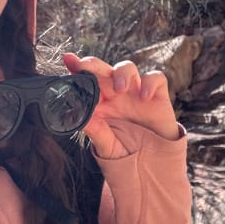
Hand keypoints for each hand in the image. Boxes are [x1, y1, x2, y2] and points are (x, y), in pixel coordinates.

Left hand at [63, 53, 179, 158]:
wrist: (153, 164)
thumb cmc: (127, 152)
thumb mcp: (108, 145)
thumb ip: (96, 132)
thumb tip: (79, 119)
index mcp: (100, 102)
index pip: (87, 81)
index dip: (77, 68)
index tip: (67, 59)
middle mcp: (116, 93)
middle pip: (103, 69)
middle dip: (93, 64)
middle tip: (84, 65)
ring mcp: (136, 92)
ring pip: (128, 67)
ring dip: (121, 73)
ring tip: (120, 89)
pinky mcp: (157, 95)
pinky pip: (155, 78)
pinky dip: (150, 83)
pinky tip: (145, 98)